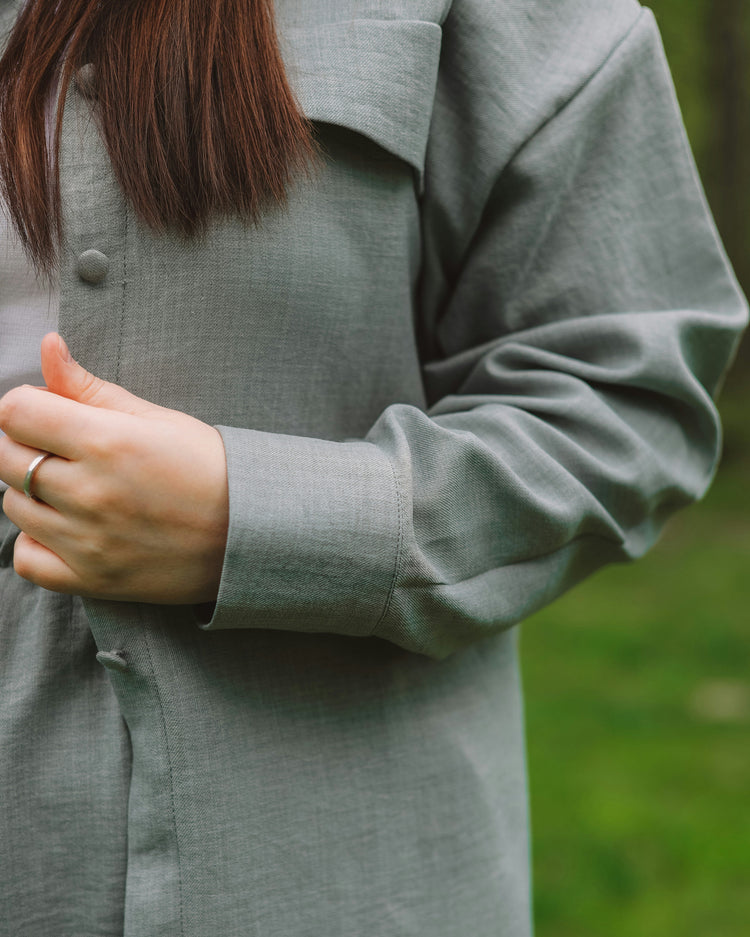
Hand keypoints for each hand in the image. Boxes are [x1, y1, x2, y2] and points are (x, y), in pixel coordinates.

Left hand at [0, 333, 228, 603]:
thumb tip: (49, 346)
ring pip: (13, 506)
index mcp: (109, 441)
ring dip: (33, 491)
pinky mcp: (93, 578)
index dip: (27, 404)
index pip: (16, 411)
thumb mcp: (157, 418)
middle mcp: (90, 492)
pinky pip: (27, 559)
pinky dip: (35, 542)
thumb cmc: (209, 468)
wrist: (254, 532)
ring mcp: (89, 540)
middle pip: (6, 457)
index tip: (49, 412)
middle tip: (61, 448)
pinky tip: (65, 527)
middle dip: (25, 443)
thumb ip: (91, 388)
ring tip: (75, 488)